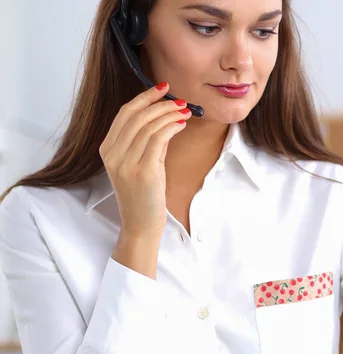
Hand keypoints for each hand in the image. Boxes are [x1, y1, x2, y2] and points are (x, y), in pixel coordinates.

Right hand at [99, 82, 190, 236]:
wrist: (141, 225)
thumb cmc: (144, 196)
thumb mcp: (142, 164)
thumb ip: (149, 142)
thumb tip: (166, 119)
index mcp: (107, 150)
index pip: (124, 114)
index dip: (144, 98)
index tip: (161, 89)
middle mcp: (112, 154)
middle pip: (135, 115)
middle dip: (159, 103)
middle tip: (178, 99)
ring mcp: (125, 163)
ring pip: (148, 125)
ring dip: (169, 114)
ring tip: (185, 111)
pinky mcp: (142, 171)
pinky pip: (157, 139)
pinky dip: (171, 127)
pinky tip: (181, 124)